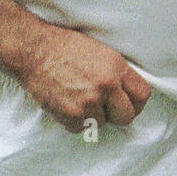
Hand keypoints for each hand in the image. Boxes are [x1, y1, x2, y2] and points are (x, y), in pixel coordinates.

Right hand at [17, 25, 150, 132]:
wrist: (34, 50)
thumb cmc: (64, 48)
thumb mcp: (101, 52)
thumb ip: (117, 73)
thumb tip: (127, 93)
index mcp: (116, 67)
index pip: (142, 95)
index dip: (136, 103)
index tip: (129, 104)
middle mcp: (106, 85)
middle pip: (127, 116)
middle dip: (117, 114)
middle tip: (105, 108)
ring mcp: (88, 101)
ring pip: (101, 123)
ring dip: (92, 116)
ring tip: (78, 98)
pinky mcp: (70, 114)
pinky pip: (80, 128)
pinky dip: (74, 121)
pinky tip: (66, 103)